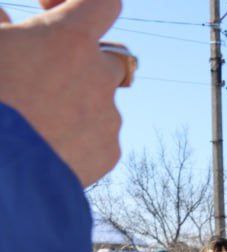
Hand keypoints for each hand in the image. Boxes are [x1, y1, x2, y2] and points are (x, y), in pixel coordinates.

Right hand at [0, 0, 126, 185]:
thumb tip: (5, 21)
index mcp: (69, 40)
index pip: (102, 3)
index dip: (77, 1)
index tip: (47, 8)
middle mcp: (100, 75)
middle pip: (106, 57)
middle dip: (77, 61)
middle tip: (37, 74)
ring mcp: (108, 117)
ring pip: (99, 100)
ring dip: (73, 101)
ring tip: (32, 118)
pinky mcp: (109, 154)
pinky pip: (97, 136)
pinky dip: (75, 135)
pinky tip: (43, 145)